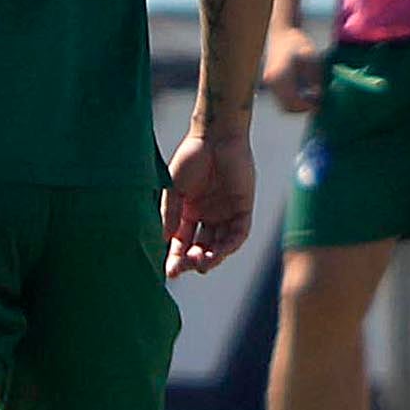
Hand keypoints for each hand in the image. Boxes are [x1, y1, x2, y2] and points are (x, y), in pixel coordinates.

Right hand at [162, 123, 255, 277]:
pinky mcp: (243, 208)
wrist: (214, 136)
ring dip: (212, 257)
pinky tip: (219, 252)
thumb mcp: (174, 190)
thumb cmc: (191, 158)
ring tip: (202, 264)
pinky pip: (239, 233)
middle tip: (185, 267)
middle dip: (193, 260)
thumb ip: (170, 215)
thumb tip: (165, 241)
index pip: (183, 242)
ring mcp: (226, 213)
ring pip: (221, 244)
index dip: (176, 258)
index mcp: (189, 212)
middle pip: (202, 247)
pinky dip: (230, 245)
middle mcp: (208, 216)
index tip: (170, 272)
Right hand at [263, 23, 327, 114]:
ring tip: (310, 96)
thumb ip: (315, 79)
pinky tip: (302, 91)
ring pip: (283, 105)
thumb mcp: (312, 59)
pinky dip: (292, 99)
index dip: (308, 106)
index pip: (294, 102)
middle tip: (316, 102)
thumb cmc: (298, 44)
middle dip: (303, 107)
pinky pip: (281, 99)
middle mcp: (271, 82)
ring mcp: (269, 84)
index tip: (319, 103)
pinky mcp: (270, 84)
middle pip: (288, 107)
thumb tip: (318, 96)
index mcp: (280, 76)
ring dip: (298, 104)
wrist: (282, 34)